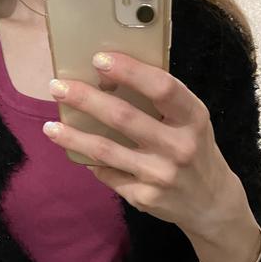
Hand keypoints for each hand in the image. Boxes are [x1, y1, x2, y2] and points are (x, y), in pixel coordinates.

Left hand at [43, 51, 250, 239]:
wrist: (211, 202)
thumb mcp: (191, 121)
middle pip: (124, 117)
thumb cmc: (194, 149)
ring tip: (50, 126)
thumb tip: (109, 80)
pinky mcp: (144, 198)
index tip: (98, 59)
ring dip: (73, 137)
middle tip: (57, 87)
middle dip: (86, 100)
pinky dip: (90, 162)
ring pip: (106, 151)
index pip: (161, 87)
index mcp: (194, 118)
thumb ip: (163, 102)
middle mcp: (179, 146)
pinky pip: (108, 174)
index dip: (129, 71)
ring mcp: (160, 175)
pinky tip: (76, 152)